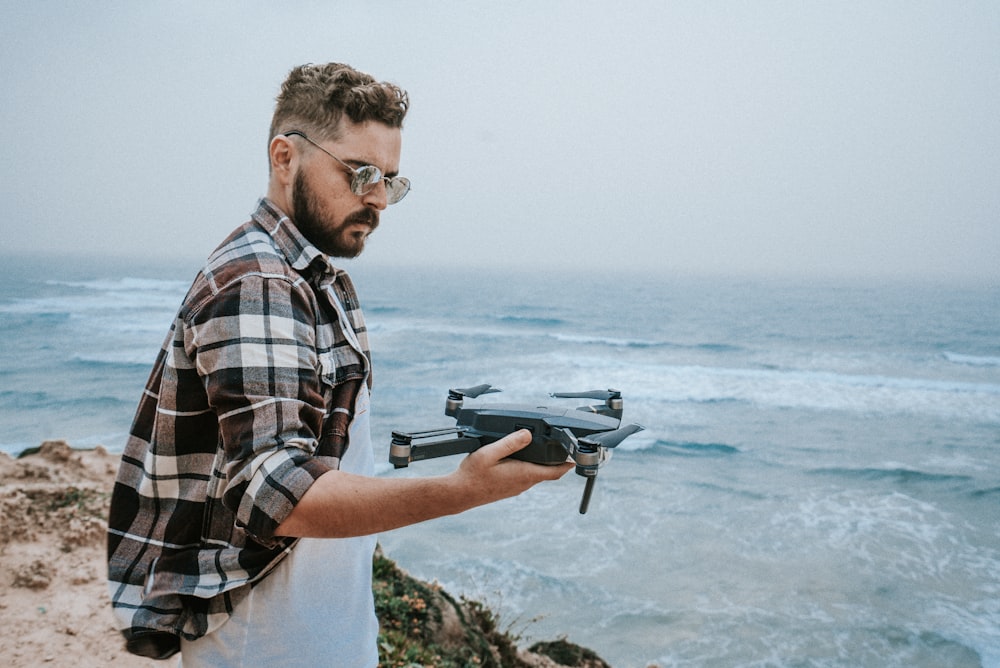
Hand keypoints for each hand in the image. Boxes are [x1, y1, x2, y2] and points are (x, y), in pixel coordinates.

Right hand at [452, 429, 573, 504]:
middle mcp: (523, 483)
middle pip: (547, 472)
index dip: (568, 464)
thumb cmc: (472, 475)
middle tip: (560, 446)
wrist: (459, 494)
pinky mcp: (508, 488)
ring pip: (536, 474)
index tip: (577, 457)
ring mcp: (516, 488)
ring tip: (541, 448)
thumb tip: (528, 434)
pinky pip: (525, 477)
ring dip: (541, 463)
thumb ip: (510, 443)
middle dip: (555, 460)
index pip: (554, 472)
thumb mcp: (490, 453)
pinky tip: (520, 459)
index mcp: (523, 474)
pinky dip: (529, 467)